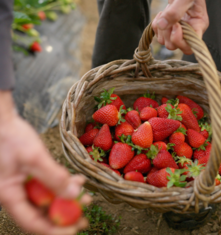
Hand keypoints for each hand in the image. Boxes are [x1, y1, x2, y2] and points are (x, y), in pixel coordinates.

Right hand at [0, 91, 91, 234]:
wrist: (4, 123)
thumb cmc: (12, 138)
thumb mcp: (34, 157)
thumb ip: (53, 177)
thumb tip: (73, 195)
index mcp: (10, 195)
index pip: (33, 222)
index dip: (54, 230)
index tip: (74, 230)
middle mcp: (16, 194)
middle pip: (42, 213)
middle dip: (65, 215)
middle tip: (84, 218)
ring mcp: (24, 185)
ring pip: (48, 200)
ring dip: (67, 198)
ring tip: (86, 196)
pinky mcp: (31, 176)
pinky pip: (49, 186)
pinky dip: (63, 184)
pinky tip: (77, 181)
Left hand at [152, 0, 208, 54]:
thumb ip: (175, 11)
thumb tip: (163, 25)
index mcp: (198, 26)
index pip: (190, 47)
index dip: (180, 41)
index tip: (176, 26)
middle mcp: (189, 31)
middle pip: (175, 46)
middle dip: (168, 34)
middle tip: (169, 19)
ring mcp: (178, 30)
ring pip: (165, 42)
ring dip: (161, 30)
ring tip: (165, 13)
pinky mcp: (169, 27)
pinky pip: (159, 35)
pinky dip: (156, 26)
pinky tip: (162, 14)